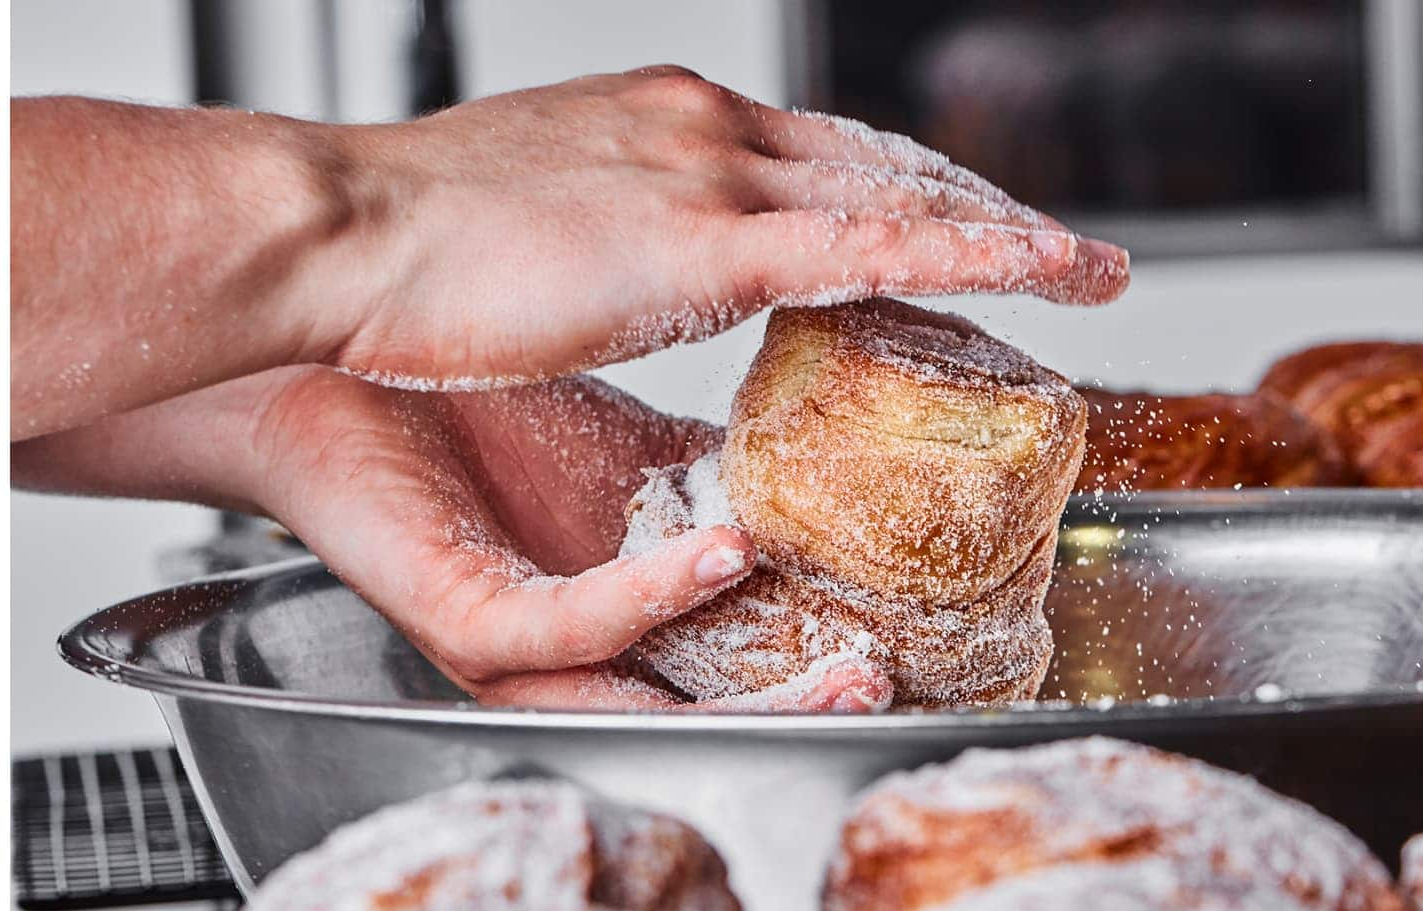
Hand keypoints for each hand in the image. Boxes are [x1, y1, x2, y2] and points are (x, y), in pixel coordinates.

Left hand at [13, 366, 892, 711]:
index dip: (825, 660)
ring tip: (847, 662)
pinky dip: (650, 596)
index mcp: (617, 609)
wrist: (336, 349)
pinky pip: (567, 626)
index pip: (737, 660)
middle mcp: (568, 650)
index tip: (928, 643)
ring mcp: (515, 643)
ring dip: (755, 693)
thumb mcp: (621, 441)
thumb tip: (829, 441)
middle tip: (901, 687)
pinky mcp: (462, 611)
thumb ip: (715, 467)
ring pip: (644, 702)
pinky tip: (723, 552)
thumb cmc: (466, 401)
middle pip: (706, 713)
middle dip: (807, 709)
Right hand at [319, 65, 1130, 388]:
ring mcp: (713, 172)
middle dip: (977, 202)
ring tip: (1089, 272)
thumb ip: (607, 237)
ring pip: (902, 193)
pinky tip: (1046, 276)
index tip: (950, 214)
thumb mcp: (527, 222)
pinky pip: (880, 248)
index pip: (816, 151)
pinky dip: (977, 257)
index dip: (898, 187)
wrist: (332, 231)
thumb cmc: (395, 248)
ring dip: (1008, 230)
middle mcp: (703, 125)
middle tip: (1059, 246)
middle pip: (880, 161)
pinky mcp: (710, 240)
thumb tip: (629, 272)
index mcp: (660, 122)